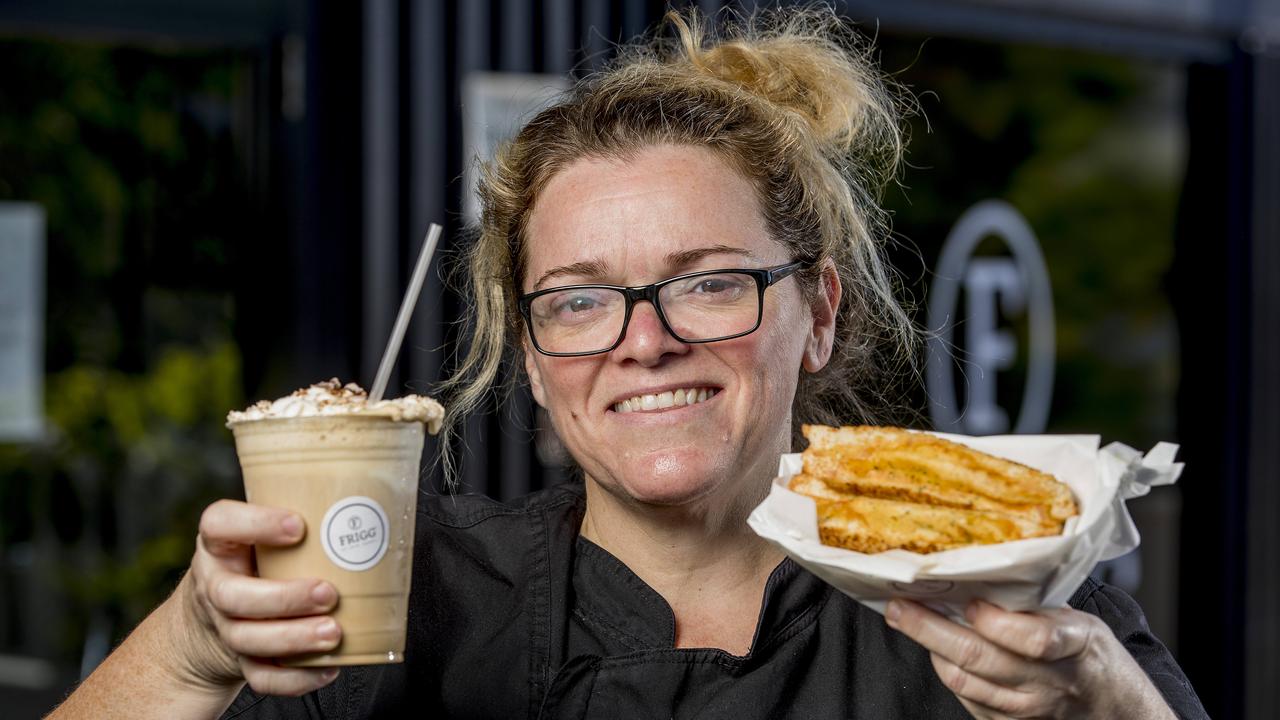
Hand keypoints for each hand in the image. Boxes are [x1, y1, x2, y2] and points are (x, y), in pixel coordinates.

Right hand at [178, 499, 343, 695]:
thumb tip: (375, 504)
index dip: (256, 524)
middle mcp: (215, 582)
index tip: (298, 526)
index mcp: (220, 542)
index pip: (219, 523)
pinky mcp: (238, 658)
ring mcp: (223, 624)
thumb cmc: (256, 558)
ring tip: (334, 633)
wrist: (215, 609)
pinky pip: (260, 676)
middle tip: (327, 594)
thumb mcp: (263, 530)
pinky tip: (328, 666)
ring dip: (293, 638)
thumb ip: (302, 517)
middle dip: (283, 598)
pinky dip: (295, 678)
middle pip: (232, 595)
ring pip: (246, 639)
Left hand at [884, 599, 1174, 719]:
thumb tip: (981, 573)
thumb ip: (1037, 606)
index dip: (996, 621)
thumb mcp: (1079, 622)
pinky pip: (967, 698)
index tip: (970, 601)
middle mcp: (1049, 683)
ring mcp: (1028, 710)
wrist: (1115, 712)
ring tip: (907, 620)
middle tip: (899, 606)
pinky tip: (937, 650)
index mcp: (1074, 645)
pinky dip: (947, 671)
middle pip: (980, 658)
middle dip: (930, 628)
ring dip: (929, 648)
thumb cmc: (1092, 658)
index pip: (1035, 639)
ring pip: (965, 681)